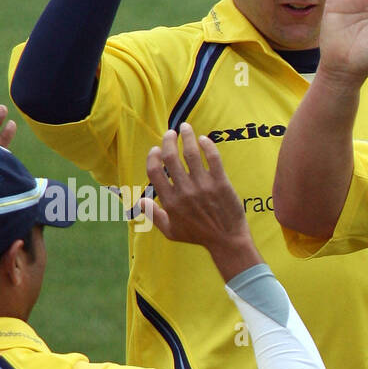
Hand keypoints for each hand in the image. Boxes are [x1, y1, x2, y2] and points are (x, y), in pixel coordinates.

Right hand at [137, 124, 257, 278]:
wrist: (227, 241)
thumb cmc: (198, 236)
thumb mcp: (171, 232)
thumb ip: (154, 216)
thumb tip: (140, 201)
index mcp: (170, 201)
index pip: (154, 171)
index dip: (153, 156)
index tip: (156, 149)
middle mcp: (184, 191)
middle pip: (170, 157)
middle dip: (168, 140)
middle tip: (171, 133)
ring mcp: (203, 186)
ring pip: (191, 153)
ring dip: (186, 136)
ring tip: (185, 128)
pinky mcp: (221, 183)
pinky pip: (213, 158)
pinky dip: (207, 145)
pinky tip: (204, 139)